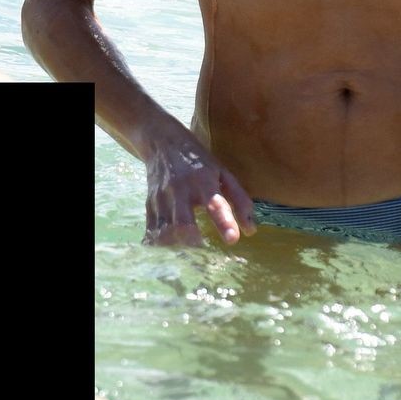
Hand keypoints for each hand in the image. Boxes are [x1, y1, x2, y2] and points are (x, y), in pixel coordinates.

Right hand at [143, 129, 258, 247]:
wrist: (162, 142)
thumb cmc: (198, 160)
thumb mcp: (222, 173)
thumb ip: (238, 200)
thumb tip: (250, 231)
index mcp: (204, 180)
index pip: (215, 203)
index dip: (224, 222)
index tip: (232, 239)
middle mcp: (181, 189)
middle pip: (183, 223)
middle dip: (193, 242)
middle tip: (204, 254)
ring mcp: (162, 197)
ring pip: (165, 230)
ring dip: (176, 246)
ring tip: (186, 257)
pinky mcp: (150, 203)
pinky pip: (152, 229)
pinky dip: (159, 243)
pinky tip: (167, 253)